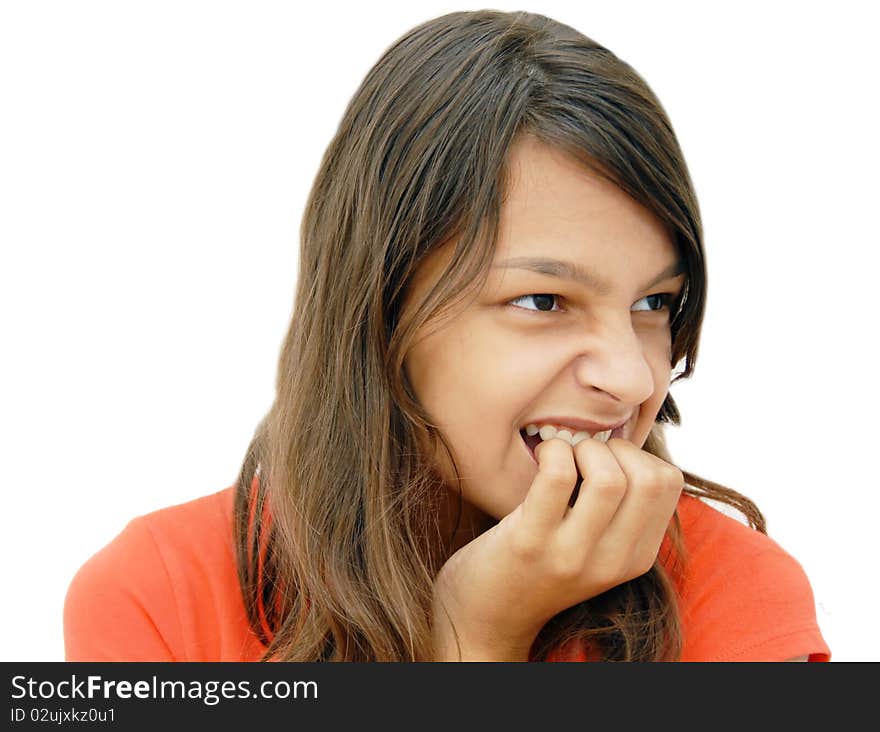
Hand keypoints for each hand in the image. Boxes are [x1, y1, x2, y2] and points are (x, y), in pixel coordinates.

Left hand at [431, 435, 683, 660]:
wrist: (486, 616)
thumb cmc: (537, 564)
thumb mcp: (594, 548)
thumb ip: (618, 510)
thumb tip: (624, 441)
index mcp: (636, 558)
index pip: (669, 483)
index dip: (638, 454)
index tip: (605, 458)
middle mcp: (611, 562)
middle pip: (649, 480)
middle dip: (615, 447)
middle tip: (583, 454)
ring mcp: (571, 555)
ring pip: (608, 479)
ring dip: (583, 449)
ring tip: (562, 456)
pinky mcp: (528, 544)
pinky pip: (557, 476)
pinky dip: (553, 451)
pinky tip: (541, 457)